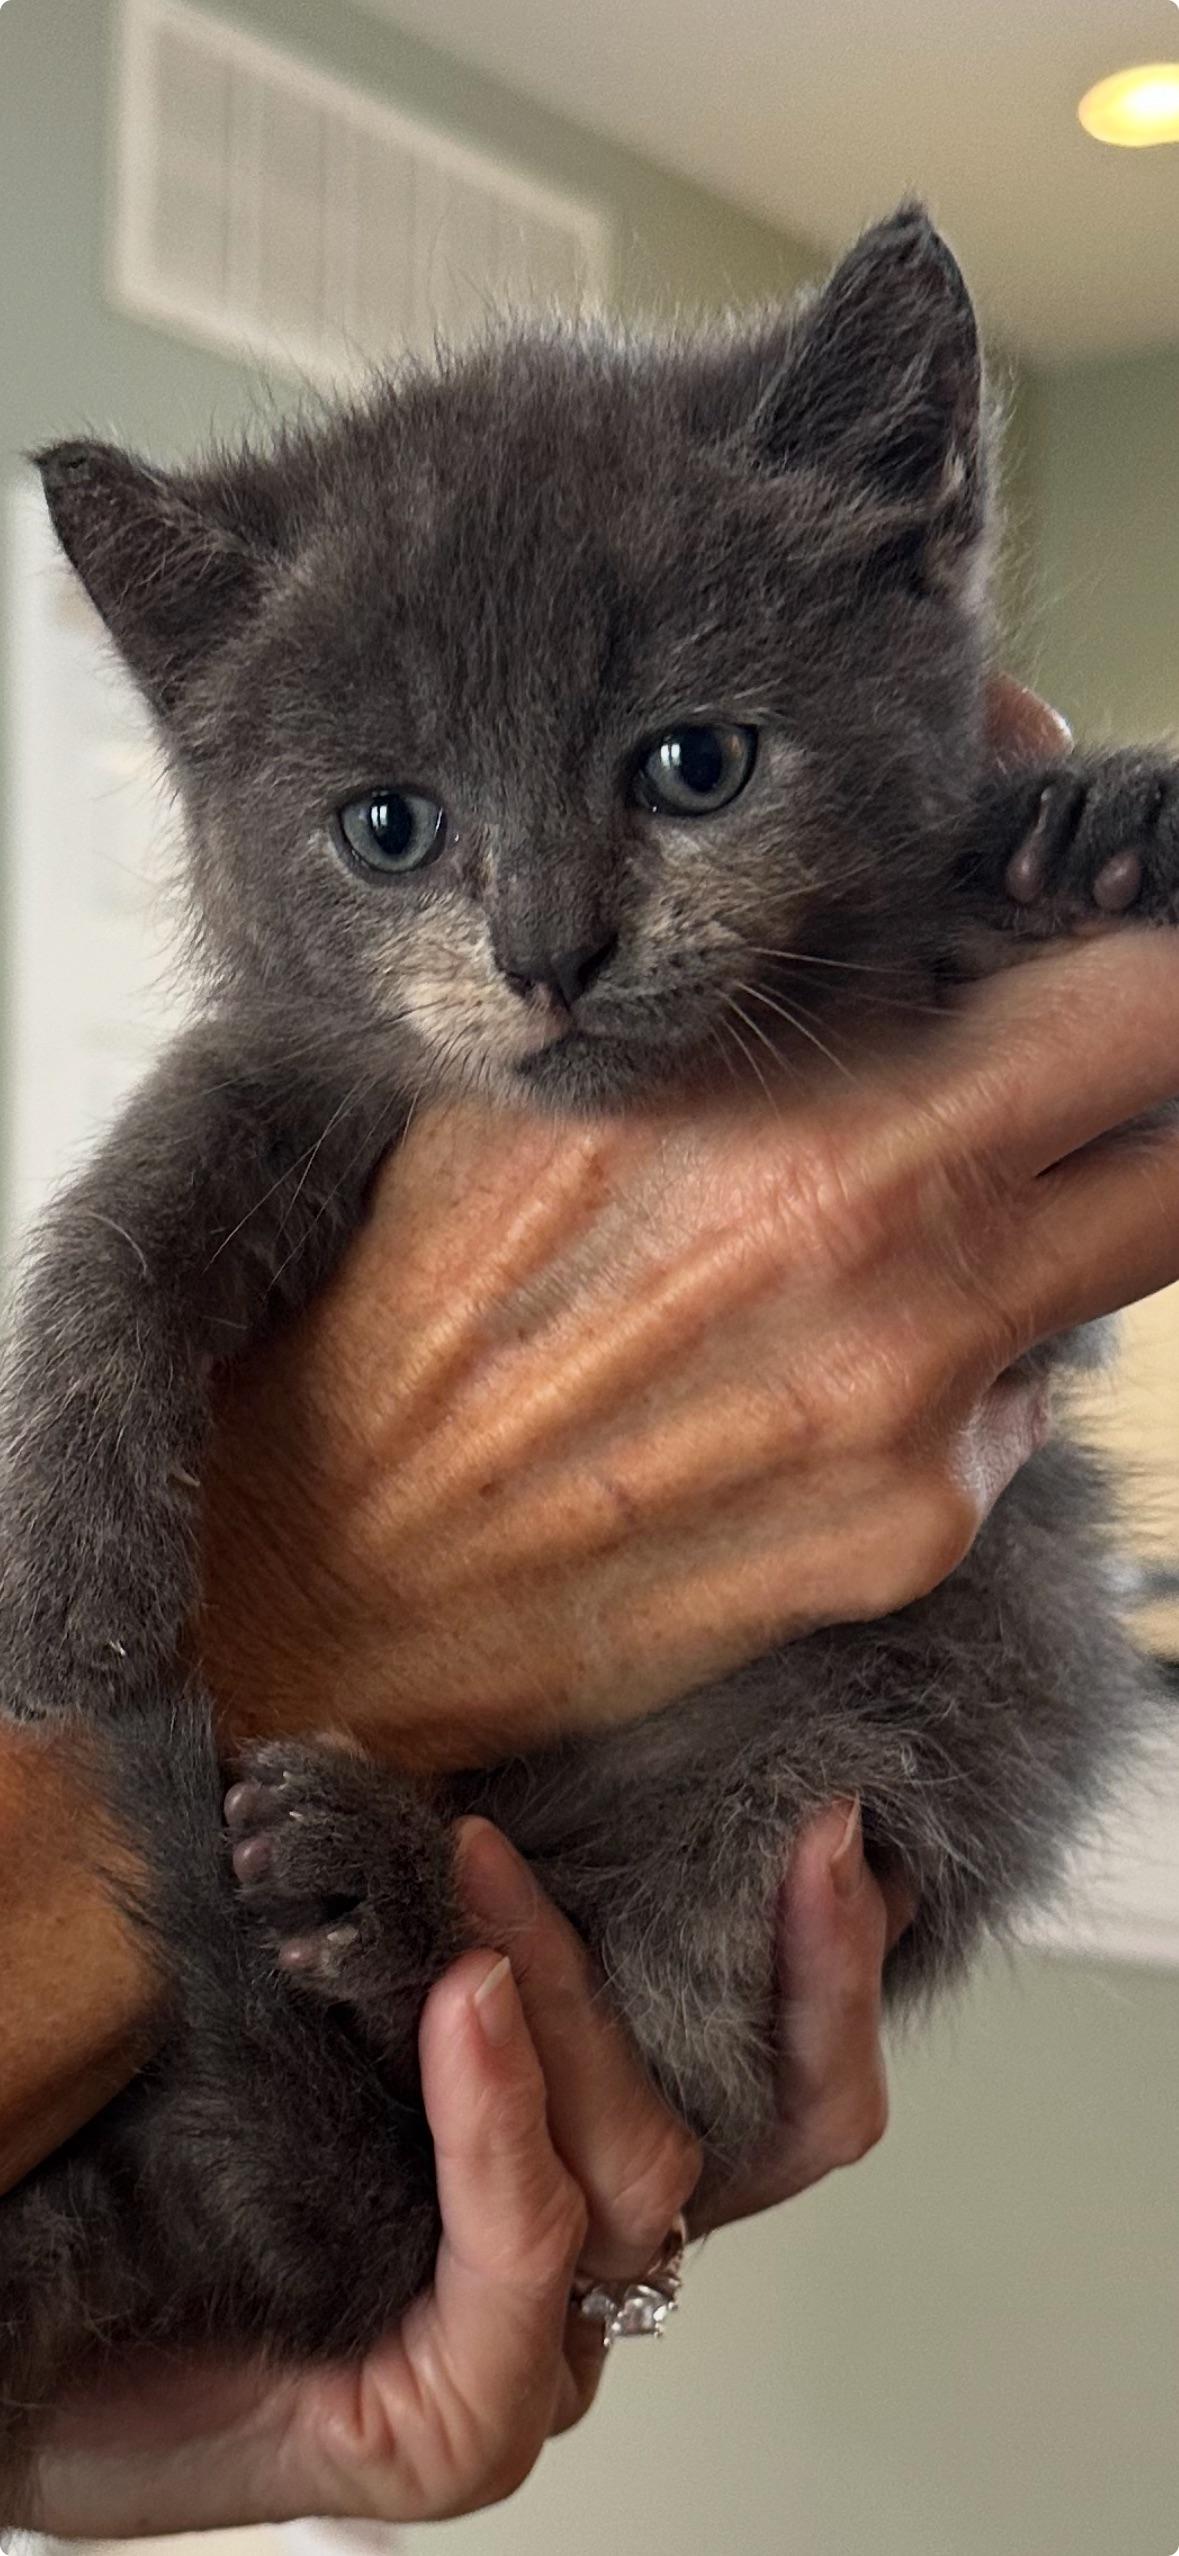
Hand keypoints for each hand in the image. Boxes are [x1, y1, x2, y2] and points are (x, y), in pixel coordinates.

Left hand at [26, 1805, 901, 2534]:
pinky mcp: (454, 2431)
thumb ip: (452, 1930)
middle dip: (807, 1979)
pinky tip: (462, 2005)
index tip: (834, 1828)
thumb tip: (525, 1767)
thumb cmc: (172, 2169)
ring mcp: (531, 2362)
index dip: (829, 1967)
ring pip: (642, 2171)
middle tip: (808, 1835)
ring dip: (576, 2000)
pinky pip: (524, 2250)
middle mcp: (586, 2278)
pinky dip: (503, 2113)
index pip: (774, 2094)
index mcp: (583, 2176)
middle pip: (768, 2140)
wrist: (22, 2321)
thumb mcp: (345, 2003)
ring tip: (485, 1877)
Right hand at [199, 681, 1178, 1770]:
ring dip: (1051, 1215)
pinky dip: (955, 1365)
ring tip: (875, 1234)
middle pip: (1177, 1117)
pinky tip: (805, 1376)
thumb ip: (754, 963)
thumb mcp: (549, 1079)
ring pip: (1120, 1256)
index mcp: (810, 1108)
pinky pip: (1012, 1397)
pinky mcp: (918, 1533)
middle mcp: (899, 1256)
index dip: (1127, 947)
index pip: (1126, 987)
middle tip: (1063, 1066)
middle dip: (1140, 1077)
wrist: (323, 1568)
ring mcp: (926, 1410)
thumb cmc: (414, 1301)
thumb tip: (951, 796)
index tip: (1089, 940)